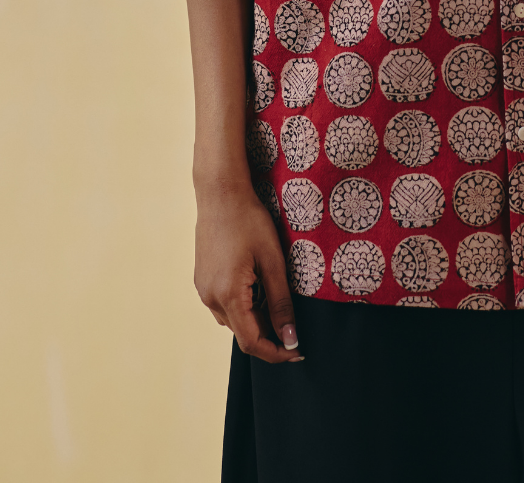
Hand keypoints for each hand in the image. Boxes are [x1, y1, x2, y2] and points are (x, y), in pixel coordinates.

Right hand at [194, 184, 302, 363]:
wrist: (221, 194)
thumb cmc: (250, 221)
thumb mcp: (272, 261)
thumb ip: (280, 302)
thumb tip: (290, 337)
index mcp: (229, 295)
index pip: (252, 342)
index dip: (276, 353)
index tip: (298, 353)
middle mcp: (210, 298)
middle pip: (242, 333)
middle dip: (269, 336)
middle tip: (295, 326)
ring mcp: (203, 290)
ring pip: (233, 320)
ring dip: (256, 319)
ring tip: (276, 297)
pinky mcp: (202, 281)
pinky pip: (224, 305)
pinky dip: (243, 306)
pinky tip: (258, 286)